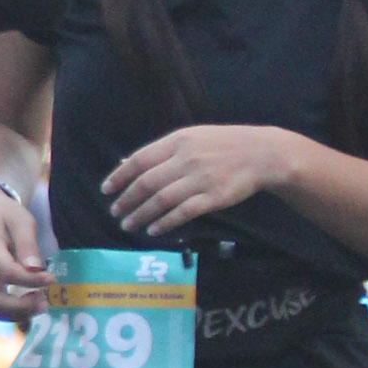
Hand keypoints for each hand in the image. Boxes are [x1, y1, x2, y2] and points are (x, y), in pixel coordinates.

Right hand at [0, 177, 50, 321]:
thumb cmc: (5, 214)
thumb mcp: (21, 220)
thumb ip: (27, 244)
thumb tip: (36, 269)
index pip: (7, 272)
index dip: (31, 280)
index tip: (52, 279)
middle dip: (22, 308)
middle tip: (45, 303)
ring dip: (18, 313)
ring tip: (41, 304)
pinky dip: (14, 312)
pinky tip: (32, 305)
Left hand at [103, 122, 299, 241]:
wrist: (261, 153)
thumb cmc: (223, 144)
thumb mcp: (192, 137)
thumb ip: (162, 151)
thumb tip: (128, 164)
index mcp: (178, 141)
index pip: (140, 160)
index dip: (120, 176)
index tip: (106, 190)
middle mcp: (186, 159)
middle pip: (147, 182)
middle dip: (127, 200)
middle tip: (116, 212)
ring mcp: (200, 179)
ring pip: (162, 200)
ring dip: (142, 215)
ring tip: (129, 225)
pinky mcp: (213, 197)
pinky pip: (184, 213)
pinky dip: (166, 223)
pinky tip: (154, 230)